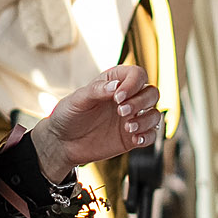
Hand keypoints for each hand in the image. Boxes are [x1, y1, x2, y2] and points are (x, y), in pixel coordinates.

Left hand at [31, 66, 163, 177]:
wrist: (62, 143)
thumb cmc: (68, 115)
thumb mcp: (77, 99)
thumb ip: (97, 90)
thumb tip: (116, 86)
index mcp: (115, 82)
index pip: (137, 74)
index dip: (133, 84)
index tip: (118, 97)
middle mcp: (127, 98)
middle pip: (152, 93)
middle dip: (141, 102)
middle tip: (121, 112)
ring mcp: (131, 118)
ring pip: (155, 114)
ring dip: (146, 120)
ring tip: (128, 128)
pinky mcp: (132, 137)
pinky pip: (151, 135)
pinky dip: (147, 136)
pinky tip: (135, 139)